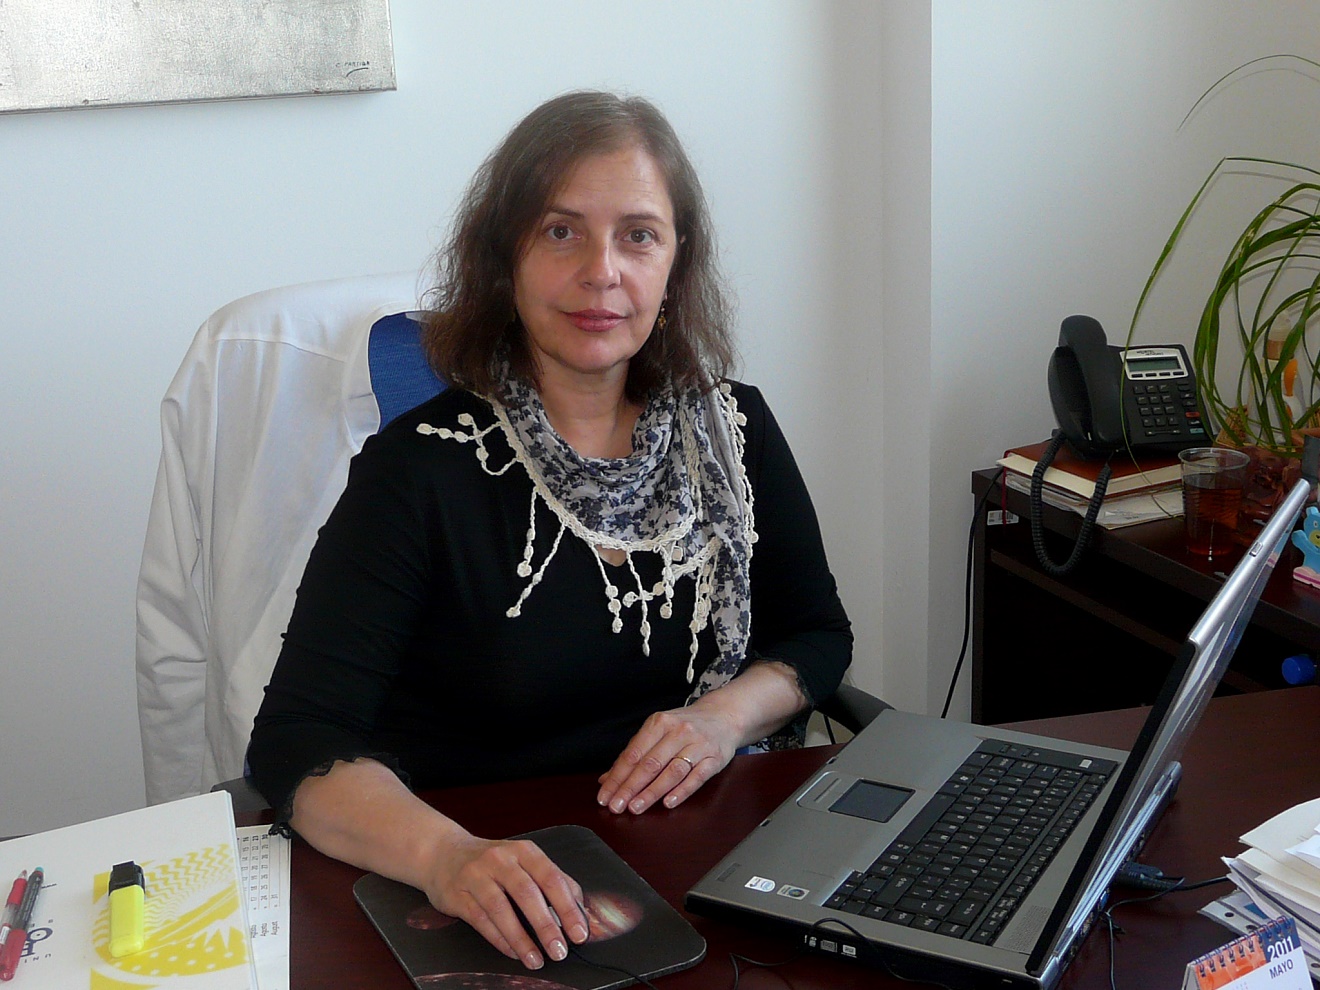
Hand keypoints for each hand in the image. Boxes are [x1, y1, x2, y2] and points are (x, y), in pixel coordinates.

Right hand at [423, 833, 588, 969]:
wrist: (443, 854)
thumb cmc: (493, 863)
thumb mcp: (524, 862)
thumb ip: (552, 881)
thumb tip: (580, 910)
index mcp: (524, 851)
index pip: (551, 878)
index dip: (567, 907)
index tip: (579, 933)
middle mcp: (500, 860)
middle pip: (527, 893)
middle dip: (546, 926)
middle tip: (559, 951)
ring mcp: (477, 875)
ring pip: (501, 909)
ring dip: (521, 938)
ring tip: (536, 960)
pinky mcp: (457, 894)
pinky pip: (481, 920)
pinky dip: (499, 939)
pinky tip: (514, 953)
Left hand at [596, 704, 740, 814]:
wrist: (724, 716)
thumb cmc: (686, 726)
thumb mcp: (658, 731)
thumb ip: (635, 753)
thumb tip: (607, 778)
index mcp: (659, 723)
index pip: (633, 753)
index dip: (617, 777)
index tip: (605, 795)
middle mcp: (678, 732)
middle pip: (650, 763)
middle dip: (630, 787)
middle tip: (616, 806)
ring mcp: (698, 745)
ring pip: (671, 772)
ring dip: (652, 792)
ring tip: (636, 807)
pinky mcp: (715, 758)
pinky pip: (696, 777)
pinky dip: (681, 791)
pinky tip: (668, 802)